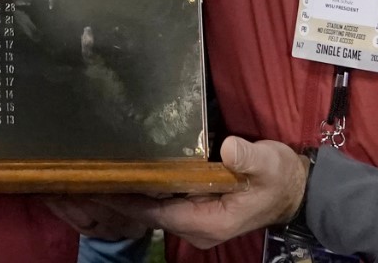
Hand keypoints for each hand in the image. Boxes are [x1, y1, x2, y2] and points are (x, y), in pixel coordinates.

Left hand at [46, 137, 306, 249]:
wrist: (294, 190)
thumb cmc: (280, 177)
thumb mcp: (270, 164)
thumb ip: (249, 159)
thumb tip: (230, 150)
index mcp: (207, 221)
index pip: (155, 211)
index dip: (126, 198)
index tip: (97, 180)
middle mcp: (195, 227)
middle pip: (145, 214)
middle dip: (117, 196)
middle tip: (83, 171)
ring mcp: (193, 221)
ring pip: (149, 210)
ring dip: (125, 194)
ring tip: (93, 170)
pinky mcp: (193, 210)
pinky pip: (158, 203)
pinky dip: (140, 191)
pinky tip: (122, 172)